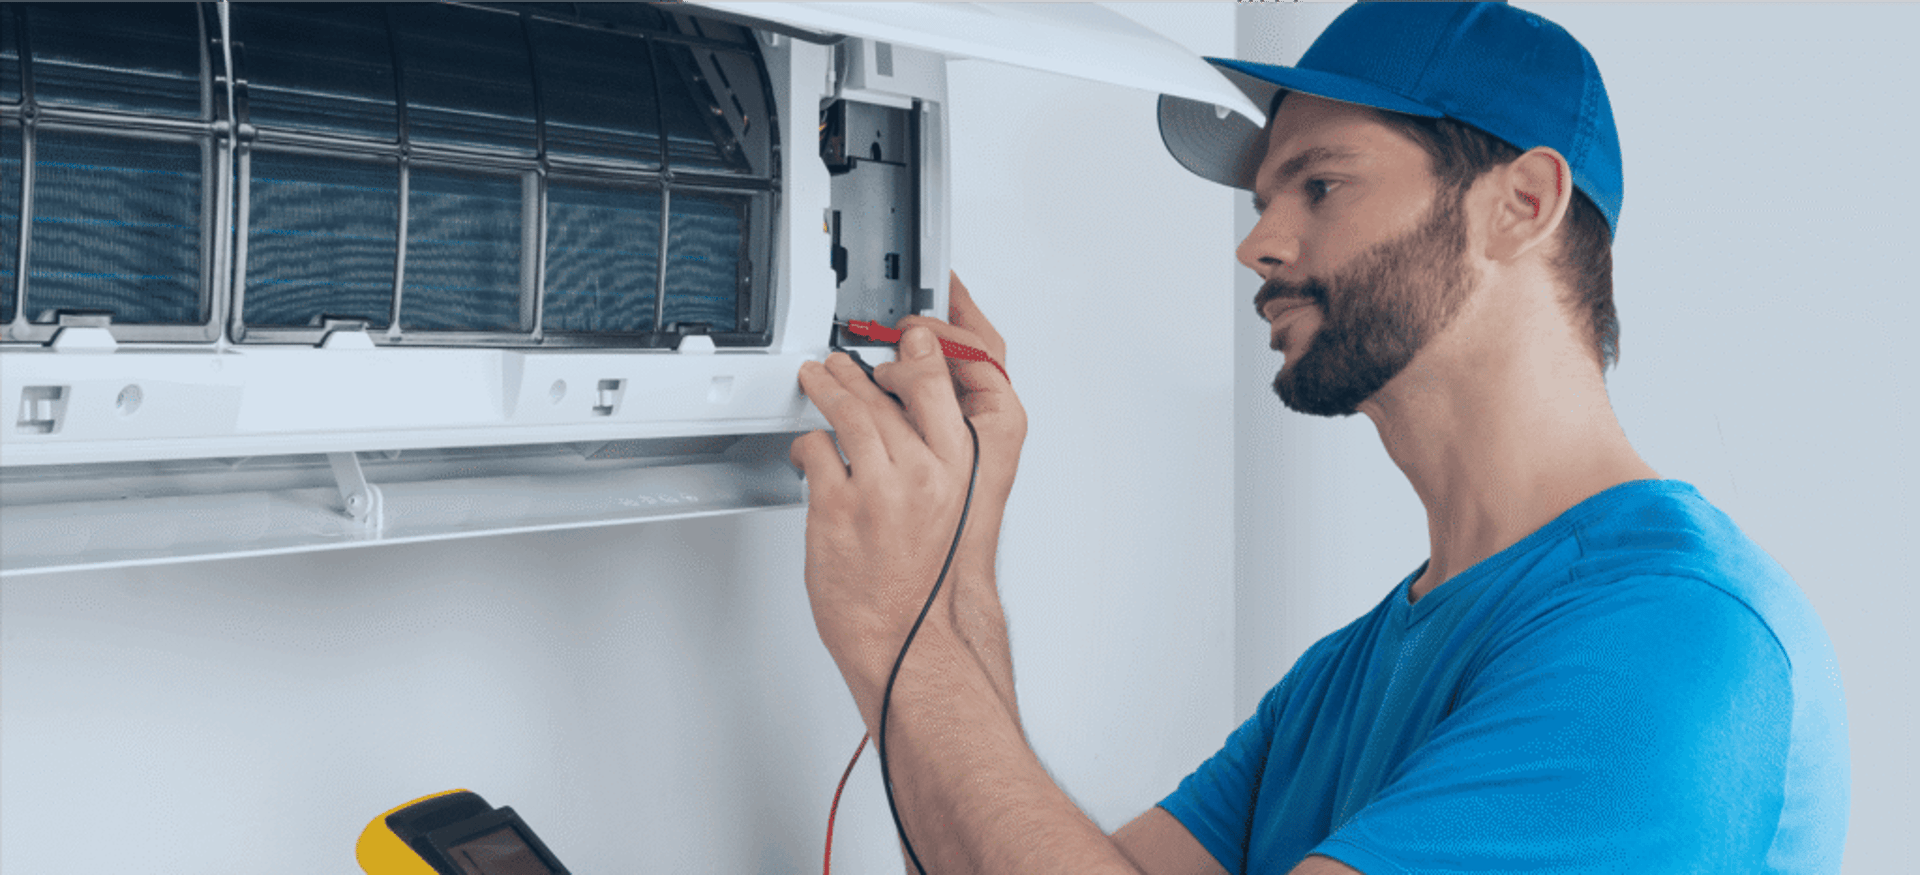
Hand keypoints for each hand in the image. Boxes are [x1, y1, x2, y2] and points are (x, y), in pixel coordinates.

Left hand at [789, 271, 1028, 687]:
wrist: (912, 644)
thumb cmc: (934, 588)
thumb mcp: (960, 514)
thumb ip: (942, 465)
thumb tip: (919, 430)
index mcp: (962, 470)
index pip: (942, 383)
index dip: (922, 349)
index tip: (912, 334)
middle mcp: (925, 472)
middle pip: (891, 391)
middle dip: (863, 368)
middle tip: (846, 360)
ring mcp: (880, 487)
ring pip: (849, 411)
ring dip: (828, 388)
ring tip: (819, 378)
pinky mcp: (837, 506)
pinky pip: (815, 452)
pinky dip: (807, 447)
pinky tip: (807, 450)